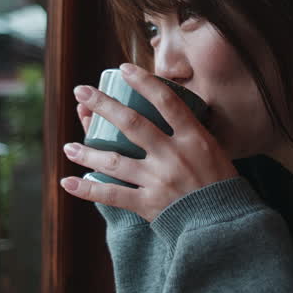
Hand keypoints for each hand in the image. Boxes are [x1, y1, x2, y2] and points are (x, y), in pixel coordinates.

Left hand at [60, 62, 237, 220]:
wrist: (225, 223)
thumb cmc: (221, 183)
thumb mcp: (216, 150)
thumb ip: (192, 132)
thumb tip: (171, 111)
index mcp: (194, 138)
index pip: (167, 101)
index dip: (143, 82)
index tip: (123, 68)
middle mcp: (174, 156)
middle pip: (132, 124)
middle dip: (102, 105)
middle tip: (80, 91)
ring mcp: (159, 180)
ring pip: (115, 160)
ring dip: (87, 152)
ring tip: (68, 147)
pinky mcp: (149, 204)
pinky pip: (112, 195)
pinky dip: (88, 189)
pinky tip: (68, 183)